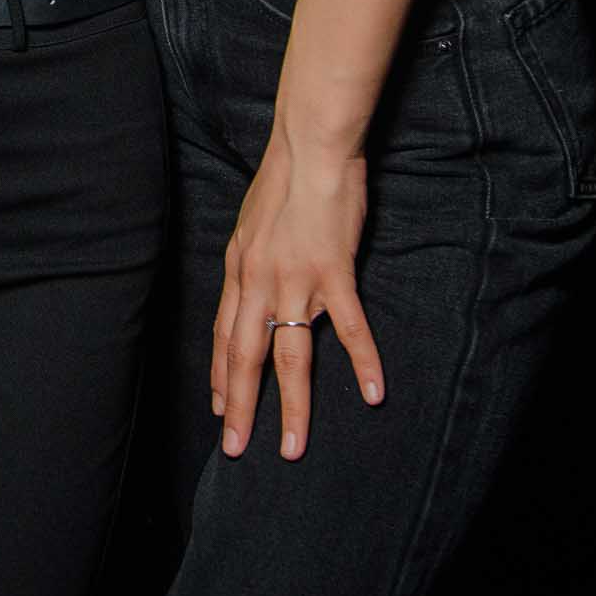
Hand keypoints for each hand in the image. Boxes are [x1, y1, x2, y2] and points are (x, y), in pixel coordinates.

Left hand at [213, 135, 383, 462]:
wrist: (308, 147)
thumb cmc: (283, 179)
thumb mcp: (251, 224)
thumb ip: (253, 261)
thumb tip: (253, 286)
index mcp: (239, 270)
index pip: (225, 336)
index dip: (222, 376)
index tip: (220, 409)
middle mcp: (259, 282)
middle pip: (246, 357)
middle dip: (240, 408)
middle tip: (235, 449)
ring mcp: (296, 280)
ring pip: (290, 356)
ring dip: (293, 406)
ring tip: (293, 446)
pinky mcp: (333, 272)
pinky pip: (349, 327)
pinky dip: (363, 361)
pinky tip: (374, 393)